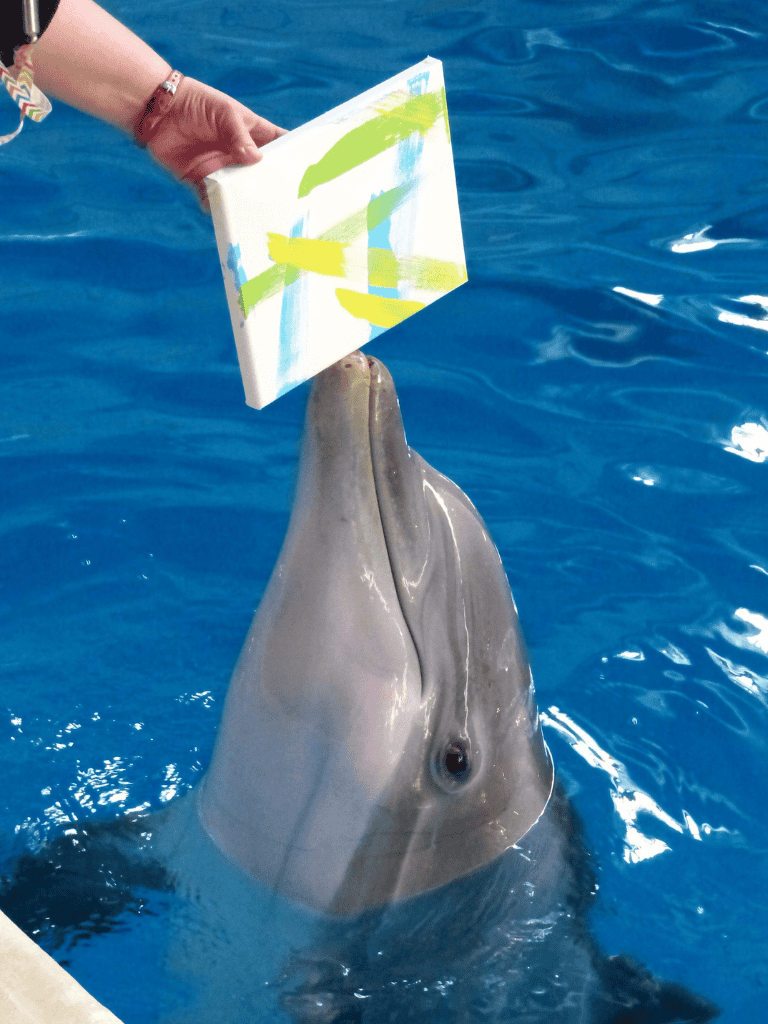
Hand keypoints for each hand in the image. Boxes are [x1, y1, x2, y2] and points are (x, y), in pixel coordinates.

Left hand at [143, 76, 286, 211]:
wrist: (157, 111)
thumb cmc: (196, 103)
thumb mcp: (224, 113)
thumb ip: (239, 136)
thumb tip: (256, 161)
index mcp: (252, 134)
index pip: (279, 146)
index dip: (293, 157)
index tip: (309, 172)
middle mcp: (239, 155)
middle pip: (262, 176)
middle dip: (273, 189)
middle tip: (289, 205)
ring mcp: (221, 169)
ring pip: (240, 192)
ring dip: (247, 203)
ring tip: (259, 216)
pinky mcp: (201, 181)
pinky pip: (213, 200)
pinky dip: (218, 209)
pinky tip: (226, 216)